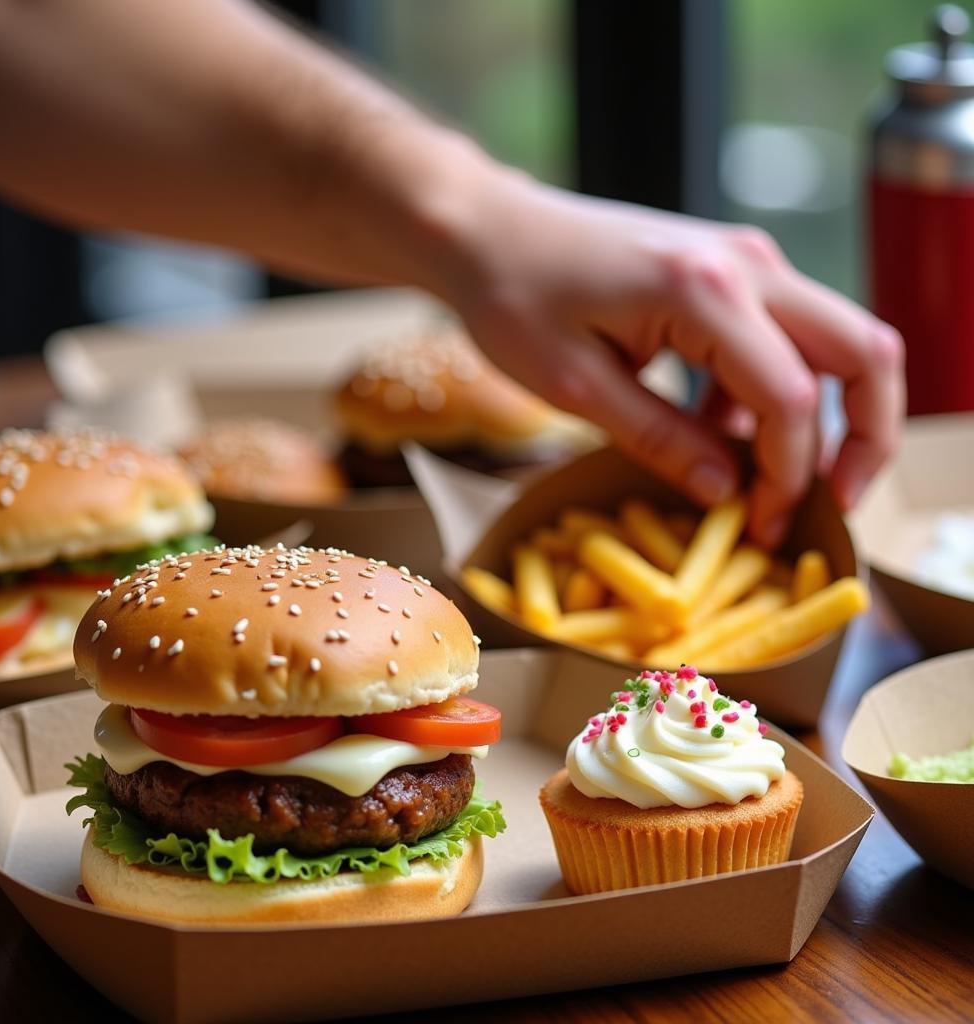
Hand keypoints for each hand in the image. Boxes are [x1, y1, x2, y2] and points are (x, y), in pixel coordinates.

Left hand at [436, 172, 903, 546]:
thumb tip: (725, 491)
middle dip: (864, 439)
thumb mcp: (576, 389)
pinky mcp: (727, 269)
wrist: (487, 229)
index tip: (762, 529)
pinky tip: (716, 432)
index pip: (793, 400)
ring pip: (833, 343)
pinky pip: (781, 336)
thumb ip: (659, 440)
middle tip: (830, 504)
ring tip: (758, 480)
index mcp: (705, 291)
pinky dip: (768, 392)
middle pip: (863, 353)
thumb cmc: (512, 299)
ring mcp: (743, 260)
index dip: (789, 478)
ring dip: (816, 417)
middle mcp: (746, 265)